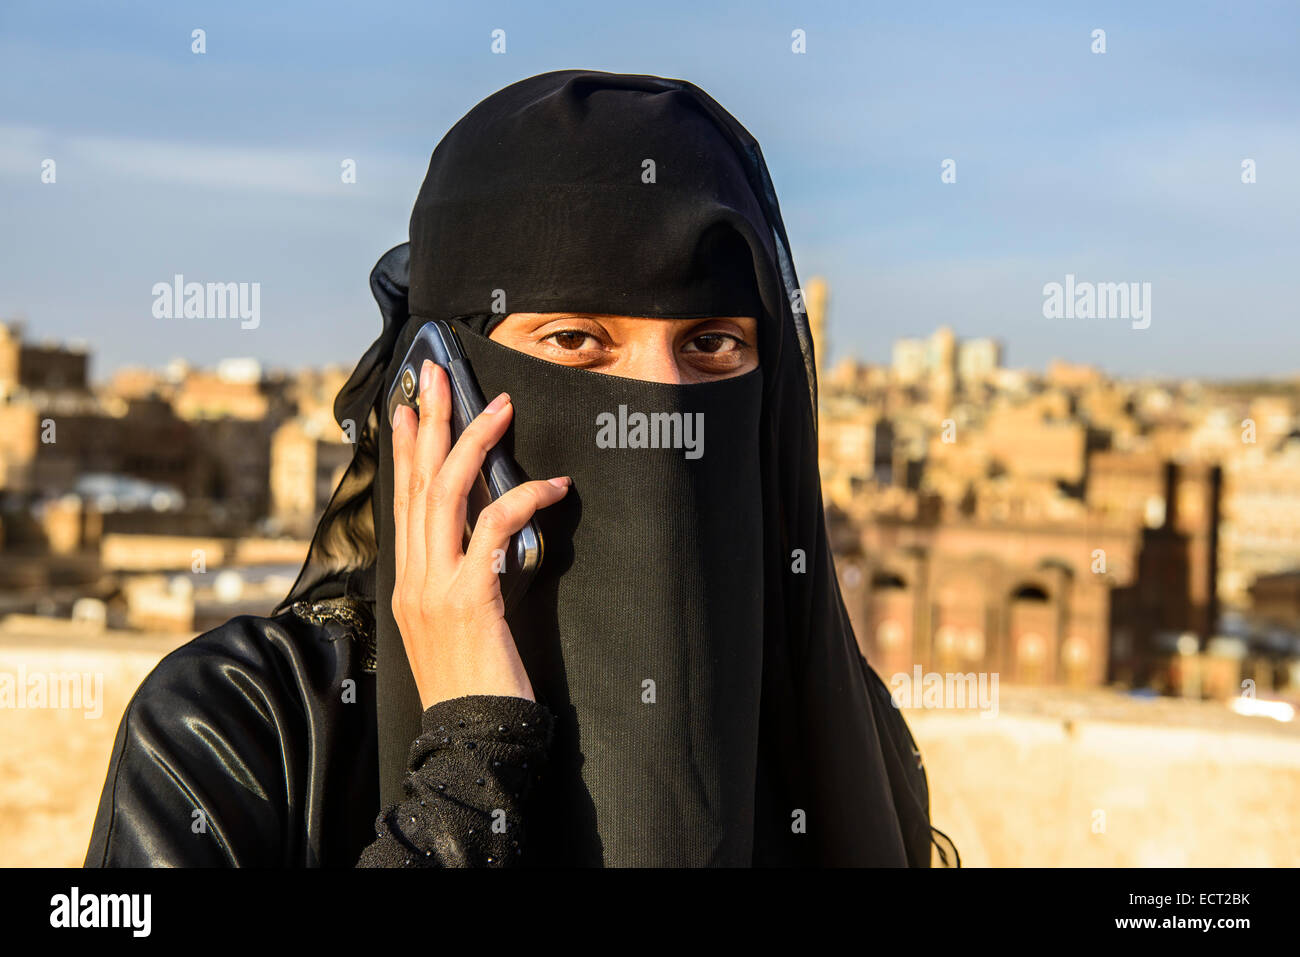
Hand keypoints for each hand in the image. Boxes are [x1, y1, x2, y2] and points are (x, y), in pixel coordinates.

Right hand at [391, 360, 569, 709]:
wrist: (469, 739)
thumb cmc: (473, 685)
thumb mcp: (454, 626)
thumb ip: (460, 579)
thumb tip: (484, 542)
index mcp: (408, 581)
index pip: (403, 501)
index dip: (405, 450)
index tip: (409, 407)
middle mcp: (413, 577)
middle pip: (417, 484)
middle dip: (427, 423)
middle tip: (437, 375)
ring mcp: (435, 587)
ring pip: (446, 496)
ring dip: (471, 443)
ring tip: (498, 407)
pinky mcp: (468, 599)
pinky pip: (493, 531)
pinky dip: (522, 499)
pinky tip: (553, 484)